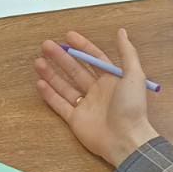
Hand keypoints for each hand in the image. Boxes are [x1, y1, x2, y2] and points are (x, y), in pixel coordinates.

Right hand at [35, 29, 158, 167]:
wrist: (126, 140)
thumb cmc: (131, 107)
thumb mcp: (134, 76)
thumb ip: (127, 53)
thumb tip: (122, 31)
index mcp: (111, 80)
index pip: (93, 58)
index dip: (81, 46)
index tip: (68, 36)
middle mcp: (97, 91)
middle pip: (75, 70)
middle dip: (61, 57)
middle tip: (46, 45)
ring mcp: (85, 105)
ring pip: (65, 86)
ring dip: (52, 73)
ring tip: (38, 61)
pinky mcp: (75, 120)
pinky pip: (60, 105)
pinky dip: (50, 94)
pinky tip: (40, 83)